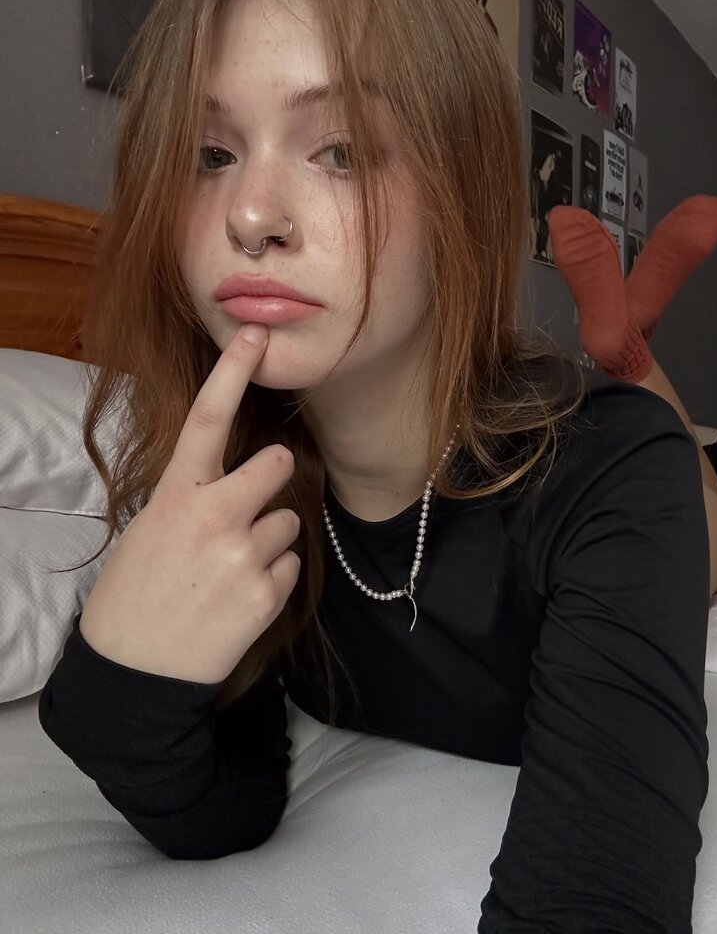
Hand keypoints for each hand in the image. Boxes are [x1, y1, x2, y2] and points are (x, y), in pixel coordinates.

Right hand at [78, 324, 300, 684]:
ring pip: (288, 520)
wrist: (134, 674)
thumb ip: (193, 497)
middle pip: (277, 463)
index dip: (233, 371)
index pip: (207, 418)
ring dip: (269, 538)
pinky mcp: (267, 595)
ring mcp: (244, 556)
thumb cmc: (136, 593)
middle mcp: (215, 517)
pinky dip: (273, 578)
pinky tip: (238, 598)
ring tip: (230, 570)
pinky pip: (291, 565)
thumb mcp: (150, 530)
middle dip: (274, 475)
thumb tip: (239, 479)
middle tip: (248, 505)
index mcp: (176, 495)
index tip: (256, 334)